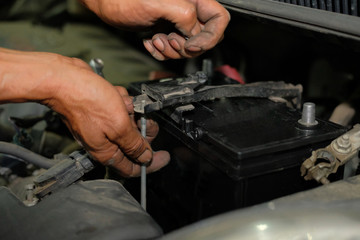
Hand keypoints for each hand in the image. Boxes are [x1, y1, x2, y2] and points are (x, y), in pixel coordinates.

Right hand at [47, 57, 169, 176]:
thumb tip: (145, 158)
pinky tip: (116, 95)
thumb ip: (133, 144)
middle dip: (143, 130)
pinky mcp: (102, 111)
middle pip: (134, 144)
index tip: (164, 156)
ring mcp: (102, 125)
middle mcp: (104, 141)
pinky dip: (121, 101)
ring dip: (131, 111)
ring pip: (128, 123)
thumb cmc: (87, 100)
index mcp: (107, 151)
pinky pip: (120, 109)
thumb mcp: (119, 125)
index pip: (133, 167)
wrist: (65, 79)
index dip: (151, 164)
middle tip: (146, 119)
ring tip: (124, 103)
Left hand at [80, 0, 229, 59]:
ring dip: (171, 50)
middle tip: (169, 40)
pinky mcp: (167, 31)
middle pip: (205, 37)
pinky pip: (173, 50)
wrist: (106, 3)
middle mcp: (188, 10)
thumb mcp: (159, 4)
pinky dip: (161, 52)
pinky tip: (150, 42)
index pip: (219, 19)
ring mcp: (177, 22)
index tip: (192, 45)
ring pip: (188, 47)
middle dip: (187, 46)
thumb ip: (184, 16)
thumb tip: (195, 34)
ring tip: (155, 40)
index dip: (210, 36)